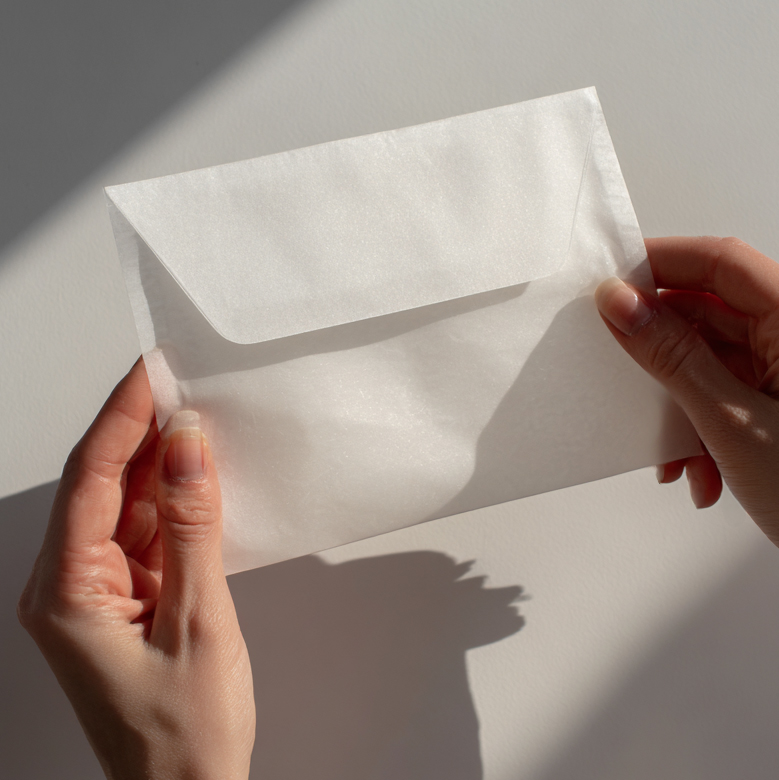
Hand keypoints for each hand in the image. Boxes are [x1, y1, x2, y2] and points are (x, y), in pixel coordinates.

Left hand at [17, 359, 254, 779]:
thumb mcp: (199, 619)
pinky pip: (145, 530)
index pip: (90, 480)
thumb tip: (188, 446)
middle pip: (102, 485)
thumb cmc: (183, 730)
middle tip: (178, 383)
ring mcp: (95, 590)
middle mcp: (69, 585)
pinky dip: (173, 501)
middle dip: (140, 432)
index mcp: (67, 593)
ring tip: (197, 420)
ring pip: (126, 504)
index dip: (121, 419)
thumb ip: (193, 525)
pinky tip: (197, 476)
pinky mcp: (123, 595)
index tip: (150, 373)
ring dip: (161, 464)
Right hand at [595, 236, 778, 543]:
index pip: (719, 263)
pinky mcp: (776, 401)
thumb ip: (672, 357)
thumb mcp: (731, 422)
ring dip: (678, 405)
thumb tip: (620, 304)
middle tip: (618, 368)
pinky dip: (700, 429)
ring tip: (678, 456)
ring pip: (709, 360)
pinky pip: (722, 393)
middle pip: (709, 312)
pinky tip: (702, 472)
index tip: (606, 284)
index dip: (659, 263)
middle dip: (660, 352)